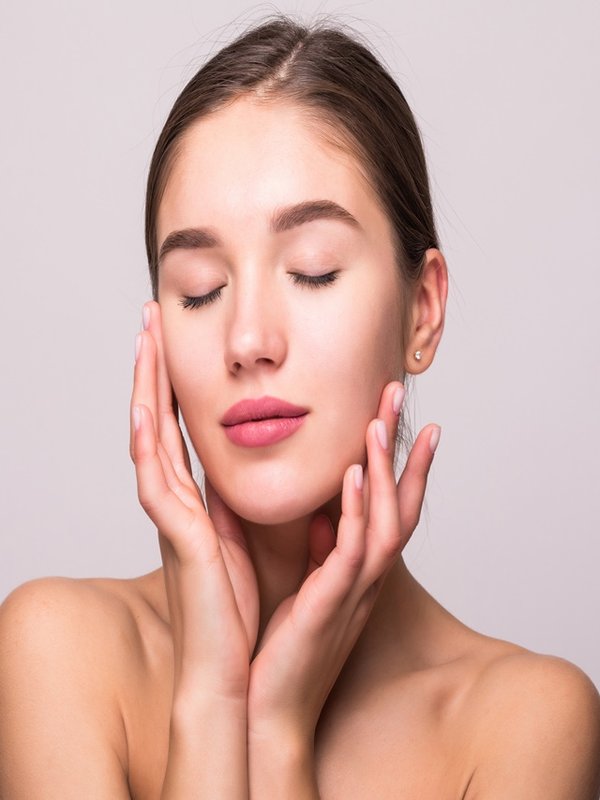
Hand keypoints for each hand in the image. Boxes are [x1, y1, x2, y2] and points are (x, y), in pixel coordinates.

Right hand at [129, 301, 258, 699]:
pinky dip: (149, 447)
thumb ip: (234, 506)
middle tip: (148, 319)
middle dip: (152, 369)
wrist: (234, 679)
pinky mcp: (179, 544)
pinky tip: (144, 410)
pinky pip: (157, 486)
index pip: (178, 431)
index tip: (173, 340)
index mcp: (193, 506)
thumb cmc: (239, 615)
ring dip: (144, 389)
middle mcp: (176, 507)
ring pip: (149, 441)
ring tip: (143, 340)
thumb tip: (238, 474)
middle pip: (157, 422)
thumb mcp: (241, 544)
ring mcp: (172, 523)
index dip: (172, 384)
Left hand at [246, 380, 439, 744]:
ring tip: (378, 423)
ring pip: (385, 522)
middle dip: (403, 450)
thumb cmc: (282, 646)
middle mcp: (366, 577)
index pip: (389, 506)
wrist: (262, 705)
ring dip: (385, 470)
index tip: (397, 415)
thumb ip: (314, 548)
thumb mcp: (305, 586)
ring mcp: (354, 591)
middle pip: (401, 504)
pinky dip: (357, 511)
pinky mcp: (331, 605)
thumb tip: (317, 513)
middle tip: (400, 394)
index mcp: (357, 570)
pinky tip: (354, 475)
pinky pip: (352, 551)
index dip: (400, 462)